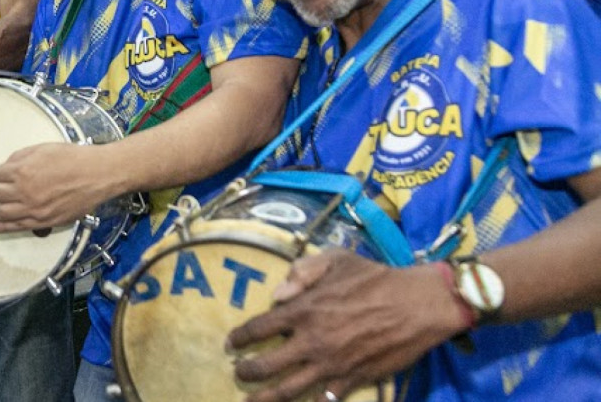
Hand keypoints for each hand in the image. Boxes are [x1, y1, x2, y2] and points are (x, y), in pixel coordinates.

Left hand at [0, 143, 112, 231]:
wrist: (96, 175)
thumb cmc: (72, 158)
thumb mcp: (43, 148)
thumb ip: (21, 156)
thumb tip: (6, 166)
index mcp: (22, 171)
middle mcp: (23, 192)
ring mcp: (33, 209)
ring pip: (2, 213)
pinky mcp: (43, 222)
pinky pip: (17, 227)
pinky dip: (2, 227)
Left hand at [227, 251, 466, 401]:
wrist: (418, 305)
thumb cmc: (375, 278)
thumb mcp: (336, 260)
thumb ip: (302, 272)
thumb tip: (277, 295)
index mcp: (304, 309)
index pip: (259, 327)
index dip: (240, 337)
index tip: (231, 343)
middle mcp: (312, 341)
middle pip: (266, 365)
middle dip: (247, 372)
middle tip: (239, 373)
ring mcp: (331, 365)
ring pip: (289, 390)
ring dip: (266, 399)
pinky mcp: (352, 380)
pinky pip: (324, 400)